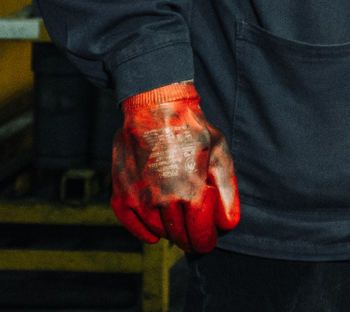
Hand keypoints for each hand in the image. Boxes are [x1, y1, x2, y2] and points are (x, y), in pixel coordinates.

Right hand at [110, 82, 239, 252]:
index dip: (206, 241)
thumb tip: (227, 224)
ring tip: (178, 219)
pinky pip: (133, 226)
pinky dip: (145, 232)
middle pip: (179, 237)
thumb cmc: (192, 129)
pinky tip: (154, 231)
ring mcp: (140, 200)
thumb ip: (226, 192)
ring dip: (170, 231)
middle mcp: (163, 201)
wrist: (155, 108)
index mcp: (191, 193)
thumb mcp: (220, 154)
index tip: (208, 240)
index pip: (199, 236)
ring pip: (158, 232)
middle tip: (195, 232)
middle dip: (190, 238)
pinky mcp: (122, 194)